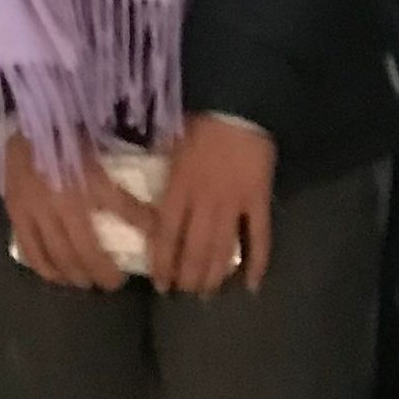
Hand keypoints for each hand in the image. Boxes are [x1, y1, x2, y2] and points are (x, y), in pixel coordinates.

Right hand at [0, 130, 147, 291]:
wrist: (25, 113)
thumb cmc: (67, 127)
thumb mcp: (100, 144)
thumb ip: (119, 179)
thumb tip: (150, 206)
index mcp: (86, 177)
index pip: (118, 209)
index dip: (136, 231)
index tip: (143, 252)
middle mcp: (61, 199)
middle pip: (83, 248)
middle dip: (99, 271)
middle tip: (112, 284)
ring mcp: (34, 208)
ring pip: (56, 255)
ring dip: (73, 274)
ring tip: (84, 282)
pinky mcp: (15, 209)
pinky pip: (29, 248)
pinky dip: (43, 267)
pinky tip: (54, 275)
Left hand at [149, 114, 274, 295]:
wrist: (239, 104)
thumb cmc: (200, 119)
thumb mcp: (169, 138)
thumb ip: (157, 164)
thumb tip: (139, 178)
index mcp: (179, 186)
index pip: (167, 234)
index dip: (163, 263)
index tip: (161, 284)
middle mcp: (204, 202)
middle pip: (194, 249)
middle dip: (188, 276)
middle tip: (185, 293)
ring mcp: (234, 204)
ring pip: (222, 250)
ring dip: (214, 276)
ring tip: (208, 294)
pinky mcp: (259, 201)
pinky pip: (259, 238)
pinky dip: (257, 263)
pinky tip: (251, 286)